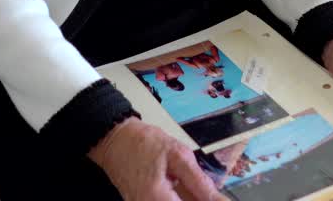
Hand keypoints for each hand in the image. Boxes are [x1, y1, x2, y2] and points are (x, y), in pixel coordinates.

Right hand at [87, 118, 223, 200]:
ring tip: (193, 187)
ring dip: (188, 198)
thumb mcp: (177, 155)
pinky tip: (183, 188)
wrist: (113, 139)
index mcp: (156, 199)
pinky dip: (177, 197)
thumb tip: (218, 200)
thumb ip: (198, 181)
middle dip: (196, 199)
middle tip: (209, 192)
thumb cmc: (143, 143)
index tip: (218, 199)